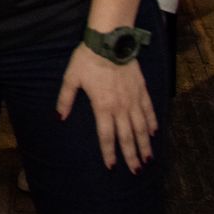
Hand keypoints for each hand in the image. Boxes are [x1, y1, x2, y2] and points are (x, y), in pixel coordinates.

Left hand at [57, 45, 157, 171]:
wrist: (110, 42)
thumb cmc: (87, 59)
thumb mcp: (71, 78)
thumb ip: (65, 99)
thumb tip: (59, 118)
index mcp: (102, 107)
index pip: (106, 136)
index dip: (109, 152)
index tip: (112, 166)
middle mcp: (120, 107)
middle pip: (127, 137)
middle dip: (131, 156)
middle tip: (136, 171)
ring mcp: (133, 99)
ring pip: (141, 128)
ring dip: (144, 145)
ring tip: (148, 159)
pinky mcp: (142, 90)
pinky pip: (149, 110)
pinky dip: (152, 123)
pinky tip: (154, 133)